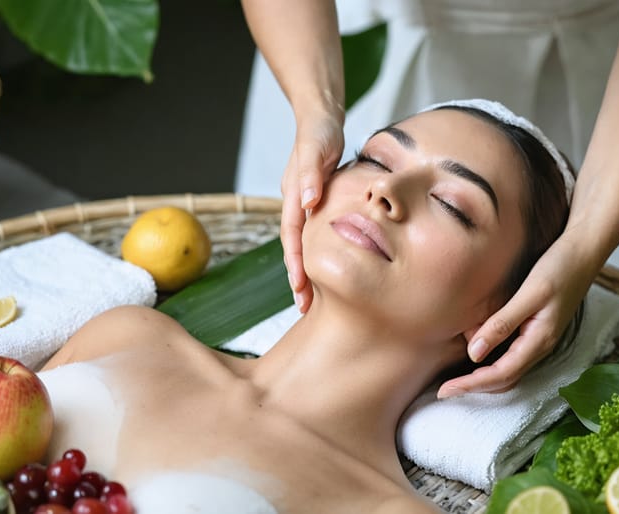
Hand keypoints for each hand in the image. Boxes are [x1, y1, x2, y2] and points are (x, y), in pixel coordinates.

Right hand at [281, 111, 343, 311]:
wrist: (321, 117)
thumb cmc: (320, 131)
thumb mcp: (316, 148)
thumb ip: (309, 174)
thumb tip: (307, 202)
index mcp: (294, 195)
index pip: (292, 236)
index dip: (296, 263)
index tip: (300, 287)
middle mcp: (296, 203)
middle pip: (294, 247)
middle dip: (297, 278)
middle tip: (303, 307)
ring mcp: (304, 204)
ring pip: (302, 244)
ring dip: (305, 270)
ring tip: (310, 299)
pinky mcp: (315, 202)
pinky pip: (313, 235)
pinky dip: (316, 254)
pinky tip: (325, 268)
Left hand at [437, 233, 600, 396]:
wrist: (585, 250)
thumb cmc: (560, 267)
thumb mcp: (529, 294)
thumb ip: (502, 323)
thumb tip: (474, 353)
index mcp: (540, 340)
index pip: (500, 374)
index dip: (471, 384)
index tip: (445, 390)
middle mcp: (541, 345)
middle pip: (505, 380)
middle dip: (474, 387)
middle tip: (444, 389)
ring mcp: (540, 339)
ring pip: (508, 370)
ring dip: (483, 377)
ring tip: (456, 376)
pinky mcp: (537, 329)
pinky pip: (512, 355)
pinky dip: (492, 361)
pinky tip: (476, 351)